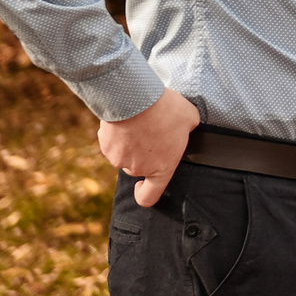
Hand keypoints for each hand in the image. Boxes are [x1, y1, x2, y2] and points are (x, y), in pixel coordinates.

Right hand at [98, 88, 201, 207]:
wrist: (133, 97)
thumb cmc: (165, 108)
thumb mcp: (190, 117)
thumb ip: (188, 130)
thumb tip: (186, 128)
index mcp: (162, 168)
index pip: (149, 197)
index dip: (144, 193)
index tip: (142, 185)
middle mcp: (139, 169)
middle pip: (138, 168)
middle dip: (143, 154)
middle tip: (151, 132)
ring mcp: (119, 159)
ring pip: (125, 154)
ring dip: (130, 143)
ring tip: (140, 121)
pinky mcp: (106, 146)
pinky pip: (112, 142)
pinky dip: (117, 134)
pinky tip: (126, 118)